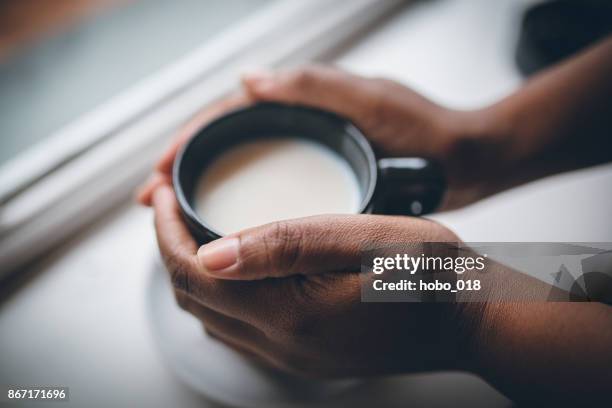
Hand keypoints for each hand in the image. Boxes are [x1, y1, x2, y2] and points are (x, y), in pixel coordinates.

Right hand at [138, 65, 509, 209]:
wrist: (465, 161)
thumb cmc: (426, 130)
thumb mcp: (371, 104)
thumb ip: (315, 88)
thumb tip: (248, 79)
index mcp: (304, 98)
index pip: (231, 114)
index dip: (191, 139)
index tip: (160, 170)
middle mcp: (300, 120)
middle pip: (228, 141)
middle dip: (186, 166)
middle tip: (151, 199)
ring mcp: (308, 148)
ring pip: (244, 166)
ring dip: (206, 188)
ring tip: (173, 217)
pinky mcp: (320, 175)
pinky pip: (268, 186)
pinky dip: (240, 203)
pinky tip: (225, 226)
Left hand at [151, 184, 475, 376]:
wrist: (472, 320)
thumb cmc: (430, 273)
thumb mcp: (364, 240)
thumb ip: (286, 244)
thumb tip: (211, 250)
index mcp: (289, 314)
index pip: (193, 274)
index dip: (165, 231)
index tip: (162, 192)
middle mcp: (282, 345)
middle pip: (193, 299)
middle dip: (171, 248)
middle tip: (172, 205)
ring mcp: (293, 357)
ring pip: (212, 317)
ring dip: (193, 273)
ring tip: (195, 230)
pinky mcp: (306, 357)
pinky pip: (239, 330)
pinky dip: (220, 295)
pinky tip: (235, 270)